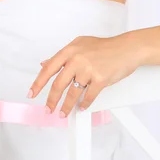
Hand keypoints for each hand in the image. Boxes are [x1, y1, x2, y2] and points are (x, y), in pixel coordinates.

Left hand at [28, 34, 147, 116]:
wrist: (127, 48)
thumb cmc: (104, 47)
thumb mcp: (80, 45)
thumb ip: (62, 56)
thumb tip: (45, 64)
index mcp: (69, 51)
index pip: (48, 69)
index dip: (38, 83)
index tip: (32, 93)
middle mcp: (77, 59)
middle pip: (58, 84)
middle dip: (51, 100)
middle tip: (48, 109)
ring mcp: (89, 69)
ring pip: (73, 93)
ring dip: (66, 106)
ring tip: (63, 113)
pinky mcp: (100, 79)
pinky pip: (88, 96)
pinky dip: (84, 104)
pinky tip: (81, 107)